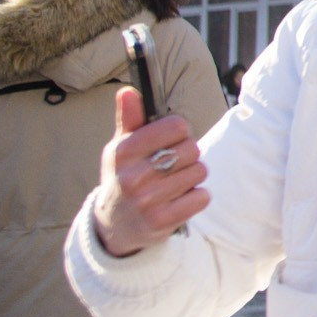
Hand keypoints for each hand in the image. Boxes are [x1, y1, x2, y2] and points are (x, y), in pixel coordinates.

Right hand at [91, 89, 208, 258]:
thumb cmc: (124, 177)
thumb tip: (128, 91)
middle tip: (171, 166)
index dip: (180, 131)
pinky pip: (202, 197)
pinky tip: (178, 200)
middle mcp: (133, 176)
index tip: (170, 140)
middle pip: (192, 149)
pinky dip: (197, 197)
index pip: (177, 126)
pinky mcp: (162, 221)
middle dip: (188, 156)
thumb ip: (129, 118)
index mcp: (124, 151)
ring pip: (199, 172)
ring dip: (192, 177)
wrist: (115, 226)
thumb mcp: (120, 148)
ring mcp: (147, 200)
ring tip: (173, 183)